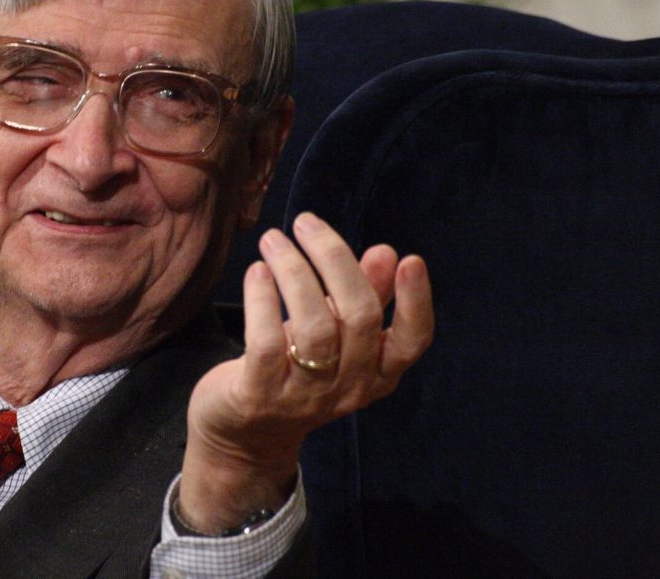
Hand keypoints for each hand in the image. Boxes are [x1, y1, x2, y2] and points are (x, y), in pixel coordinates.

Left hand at [176, 211, 433, 532]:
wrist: (244, 436)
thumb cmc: (296, 370)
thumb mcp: (335, 334)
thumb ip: (363, 296)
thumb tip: (386, 253)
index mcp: (377, 373)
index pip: (412, 342)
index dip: (415, 302)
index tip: (410, 260)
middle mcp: (348, 388)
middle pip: (358, 317)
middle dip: (334, 259)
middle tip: (306, 223)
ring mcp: (304, 396)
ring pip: (313, 326)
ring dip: (293, 271)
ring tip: (273, 240)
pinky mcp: (259, 397)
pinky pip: (265, 342)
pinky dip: (262, 299)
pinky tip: (256, 272)